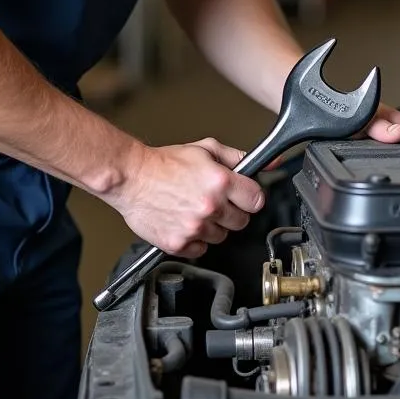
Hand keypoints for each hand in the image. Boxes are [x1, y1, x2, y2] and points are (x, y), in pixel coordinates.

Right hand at [107, 138, 264, 258]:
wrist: (132, 178)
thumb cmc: (164, 163)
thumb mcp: (205, 149)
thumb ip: (237, 157)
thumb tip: (267, 162)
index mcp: (220, 182)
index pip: (257, 200)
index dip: (250, 197)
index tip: (243, 196)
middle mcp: (210, 206)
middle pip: (241, 221)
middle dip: (232, 211)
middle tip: (215, 201)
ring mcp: (195, 228)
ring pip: (221, 236)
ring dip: (213, 226)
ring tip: (195, 209)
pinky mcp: (179, 244)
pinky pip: (200, 250)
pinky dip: (195, 240)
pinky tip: (185, 222)